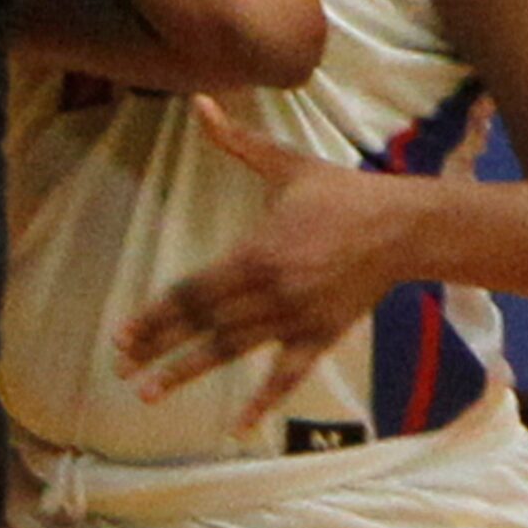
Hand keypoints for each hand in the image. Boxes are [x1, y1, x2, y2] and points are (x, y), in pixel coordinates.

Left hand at [112, 94, 436, 433]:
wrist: (406, 226)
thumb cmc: (342, 192)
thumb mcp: (286, 164)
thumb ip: (237, 140)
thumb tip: (200, 102)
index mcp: (256, 253)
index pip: (191, 291)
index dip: (155, 315)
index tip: (123, 335)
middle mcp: (271, 292)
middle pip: (203, 325)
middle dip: (159, 348)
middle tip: (122, 371)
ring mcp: (297, 319)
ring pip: (234, 350)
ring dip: (190, 372)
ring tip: (152, 394)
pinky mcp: (322, 335)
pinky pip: (287, 374)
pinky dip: (262, 401)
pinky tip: (238, 425)